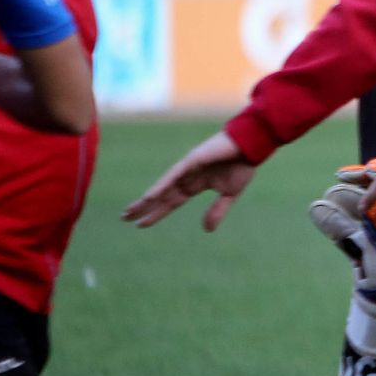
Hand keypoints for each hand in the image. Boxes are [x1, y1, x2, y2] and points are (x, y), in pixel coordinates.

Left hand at [123, 131, 255, 230]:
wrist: (251, 145)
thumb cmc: (242, 165)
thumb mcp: (230, 194)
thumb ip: (217, 210)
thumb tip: (206, 230)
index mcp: (195, 184)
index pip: (171, 202)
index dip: (157, 213)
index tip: (140, 224)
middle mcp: (187, 176)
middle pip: (161, 195)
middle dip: (143, 207)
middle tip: (124, 218)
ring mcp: (187, 168)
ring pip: (162, 187)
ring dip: (145, 200)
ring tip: (129, 212)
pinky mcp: (191, 160)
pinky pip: (172, 176)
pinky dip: (160, 187)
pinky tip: (148, 197)